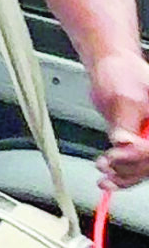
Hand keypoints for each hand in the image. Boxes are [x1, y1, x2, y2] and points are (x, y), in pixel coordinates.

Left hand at [93, 54, 148, 188]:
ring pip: (145, 169)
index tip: (116, 155)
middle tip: (107, 163)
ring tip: (104, 173)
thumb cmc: (123, 73)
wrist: (112, 67)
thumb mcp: (124, 99)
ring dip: (124, 175)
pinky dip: (122, 175)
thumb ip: (125, 123)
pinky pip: (137, 166)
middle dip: (130, 167)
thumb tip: (124, 143)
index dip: (138, 155)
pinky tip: (108, 181)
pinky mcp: (141, 145)